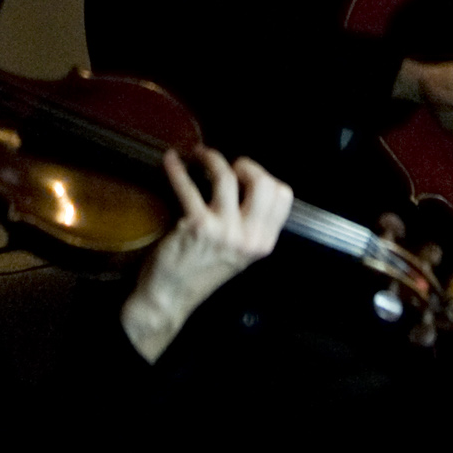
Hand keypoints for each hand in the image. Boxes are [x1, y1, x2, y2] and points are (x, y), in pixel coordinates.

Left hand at [119, 148, 292, 362]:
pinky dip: (176, 169)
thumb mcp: (238, 253)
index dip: (264, 176)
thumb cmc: (199, 272)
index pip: (282, 196)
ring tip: (198, 154)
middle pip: (263, 183)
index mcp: (263, 243)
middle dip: (245, 164)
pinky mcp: (197, 227)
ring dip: (210, 158)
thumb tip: (245, 181)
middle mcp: (249, 239)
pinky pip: (189, 187)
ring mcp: (225, 232)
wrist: (170, 297)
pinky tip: (171, 161)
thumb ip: (250, 224)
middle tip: (227, 164)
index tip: (246, 173)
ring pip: (226, 178)